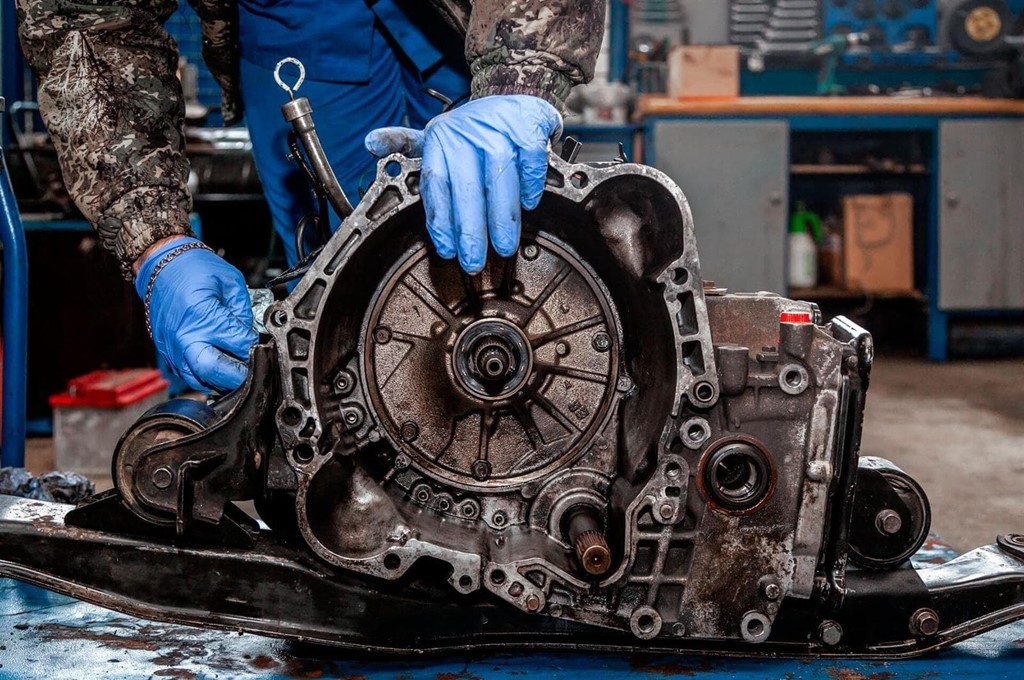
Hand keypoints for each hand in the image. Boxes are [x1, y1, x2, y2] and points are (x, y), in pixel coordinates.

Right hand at [135, 237, 256, 392]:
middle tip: (254, 371)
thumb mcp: (231, 283)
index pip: (239, 346)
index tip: (266, 348)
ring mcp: (173, 347)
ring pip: (199, 380)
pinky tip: (220, 368)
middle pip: (215, 372)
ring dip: (222, 381)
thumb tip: (255, 336)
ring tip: (238, 371)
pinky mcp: (167, 351)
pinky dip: (205, 377)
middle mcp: (184, 336)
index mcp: (202, 316)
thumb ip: (244, 313)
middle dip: (239, 376)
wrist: (160, 263)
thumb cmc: (193, 267)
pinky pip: (187, 374)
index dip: (256, 349)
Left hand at [365, 95, 561, 272]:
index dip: (441, 221)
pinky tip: (529, 206)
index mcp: (440, 138)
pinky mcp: (527, 126)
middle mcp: (465, 131)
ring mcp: (498, 128)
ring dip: (502, 216)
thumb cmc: (474, 130)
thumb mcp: (437, 135)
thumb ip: (406, 145)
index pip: (436, 185)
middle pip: (466, 187)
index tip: (447, 251)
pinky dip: (530, 186)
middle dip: (470, 230)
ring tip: (503, 246)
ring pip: (498, 177)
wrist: (514, 97)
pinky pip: (529, 162)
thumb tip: (371, 143)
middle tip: (474, 262)